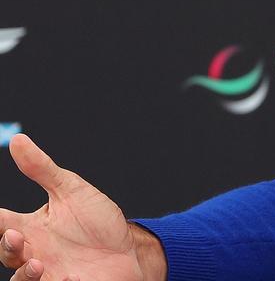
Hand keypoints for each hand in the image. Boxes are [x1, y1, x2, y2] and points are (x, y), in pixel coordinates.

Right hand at [1, 134, 164, 279]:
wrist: (129, 249)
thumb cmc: (98, 221)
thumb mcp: (71, 191)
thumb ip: (43, 170)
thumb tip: (18, 140)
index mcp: (31, 227)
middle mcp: (34, 252)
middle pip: (6, 253)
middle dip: (7, 246)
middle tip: (16, 236)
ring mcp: (49, 273)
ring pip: (20, 279)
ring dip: (24, 274)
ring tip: (38, 264)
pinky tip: (68, 276)